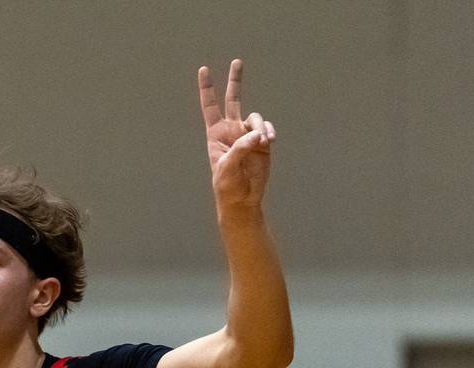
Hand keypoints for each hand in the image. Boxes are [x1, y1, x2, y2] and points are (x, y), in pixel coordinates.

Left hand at [199, 59, 274, 210]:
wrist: (243, 199)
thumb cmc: (227, 185)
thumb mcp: (227, 167)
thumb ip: (240, 148)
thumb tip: (258, 134)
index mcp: (215, 134)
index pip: (210, 106)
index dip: (207, 88)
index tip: (204, 69)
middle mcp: (231, 130)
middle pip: (233, 99)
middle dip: (235, 80)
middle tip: (237, 61)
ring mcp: (247, 135)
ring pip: (255, 117)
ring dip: (259, 126)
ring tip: (262, 142)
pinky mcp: (262, 142)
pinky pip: (266, 128)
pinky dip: (268, 131)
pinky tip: (268, 141)